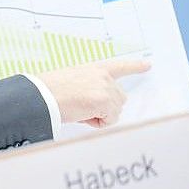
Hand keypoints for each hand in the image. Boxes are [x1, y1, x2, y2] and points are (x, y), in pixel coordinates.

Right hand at [37, 60, 151, 127]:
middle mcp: (104, 76)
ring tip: (79, 110)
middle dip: (106, 107)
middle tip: (82, 107)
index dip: (135, 66)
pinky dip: (97, 123)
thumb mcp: (73, 81)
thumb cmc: (50, 91)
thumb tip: (100, 104)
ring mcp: (106, 88)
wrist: (41, 95)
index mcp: (94, 69)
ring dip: (100, 115)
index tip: (147, 65)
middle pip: (119, 99)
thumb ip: (91, 86)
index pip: (119, 66)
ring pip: (115, 111)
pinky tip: (82, 115)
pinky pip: (109, 120)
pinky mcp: (105, 101)